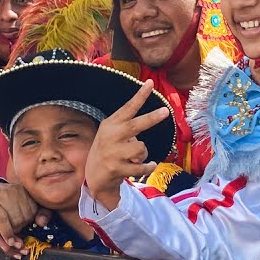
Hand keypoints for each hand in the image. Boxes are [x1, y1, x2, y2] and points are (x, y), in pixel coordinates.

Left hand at [0, 181, 49, 258]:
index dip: (7, 232)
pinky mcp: (24, 191)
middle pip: (17, 221)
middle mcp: (3, 196)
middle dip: (15, 230)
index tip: (11, 243)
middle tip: (8, 227)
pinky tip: (21, 214)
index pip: (0, 219)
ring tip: (13, 219)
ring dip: (22, 223)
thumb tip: (7, 248)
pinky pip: (34, 209)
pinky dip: (30, 216)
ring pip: (27, 217)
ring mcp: (16, 192)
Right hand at [83, 80, 170, 210]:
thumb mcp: (112, 134)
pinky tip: (149, 165)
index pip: (128, 108)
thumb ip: (128, 127)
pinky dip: (149, 166)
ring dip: (144, 153)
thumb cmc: (109, 150)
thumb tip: (148, 129)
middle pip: (135, 125)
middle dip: (152, 118)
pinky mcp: (116, 168)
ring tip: (136, 157)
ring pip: (141, 148)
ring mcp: (112, 153)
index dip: (140, 95)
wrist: (94, 176)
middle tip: (165, 111)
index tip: (150, 83)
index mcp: (110, 124)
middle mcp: (110, 136)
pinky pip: (142, 166)